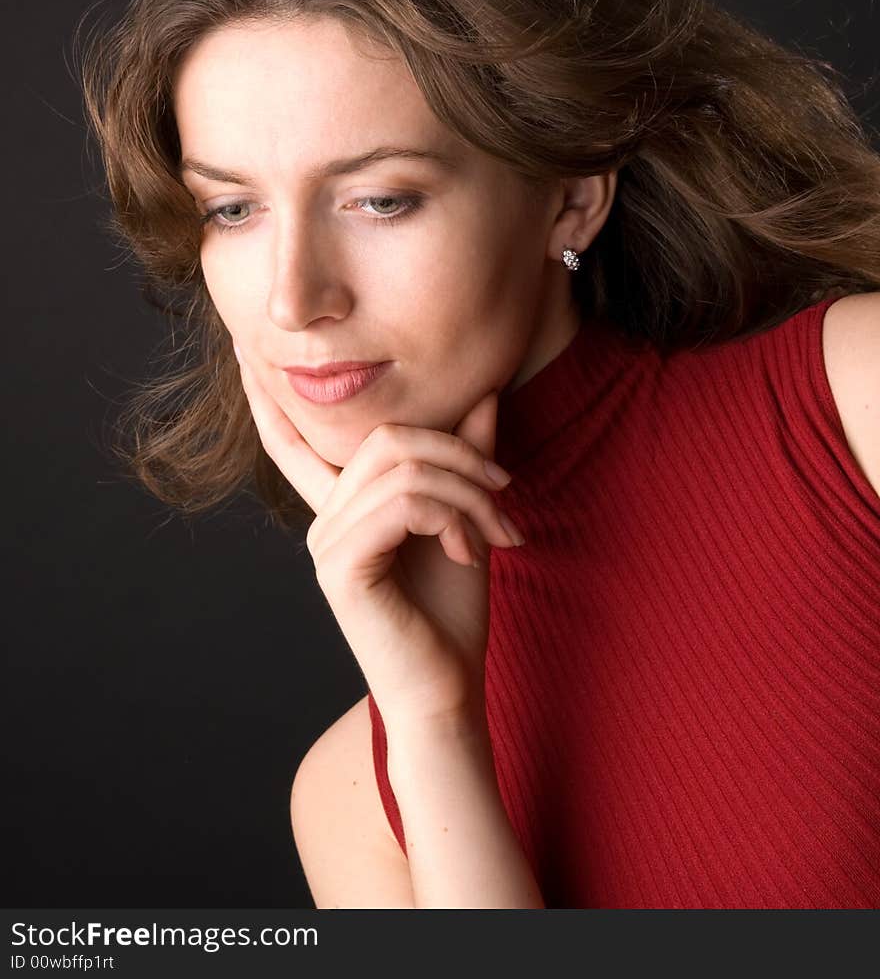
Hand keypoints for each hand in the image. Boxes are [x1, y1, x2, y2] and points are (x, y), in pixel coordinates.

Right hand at [234, 348, 523, 727]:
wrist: (448, 691)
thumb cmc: (450, 612)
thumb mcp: (462, 518)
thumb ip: (463, 457)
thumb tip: (481, 389)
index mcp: (340, 509)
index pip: (293, 444)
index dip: (268, 399)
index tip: (244, 350)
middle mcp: (322, 521)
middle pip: (386, 437)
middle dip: (459, 454)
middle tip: (506, 492)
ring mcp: (325, 543)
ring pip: (402, 466)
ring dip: (468, 490)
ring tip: (499, 531)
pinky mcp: (341, 566)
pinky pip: (401, 503)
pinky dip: (451, 515)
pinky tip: (469, 550)